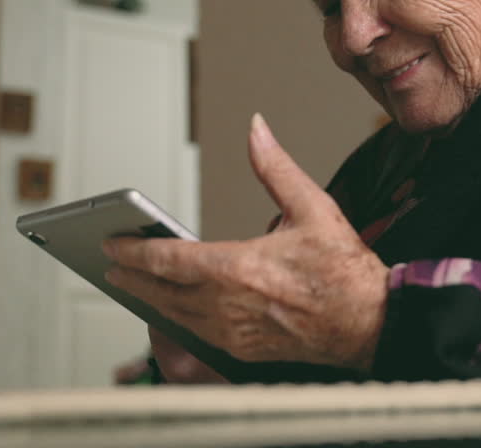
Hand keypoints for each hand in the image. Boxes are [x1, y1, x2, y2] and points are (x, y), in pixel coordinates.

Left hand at [104, 113, 388, 372]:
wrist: (370, 323)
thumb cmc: (345, 271)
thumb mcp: (313, 207)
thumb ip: (275, 167)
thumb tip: (256, 130)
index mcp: (238, 268)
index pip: (168, 259)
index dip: (134, 249)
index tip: (112, 241)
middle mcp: (227, 304)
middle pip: (161, 291)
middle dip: (132, 275)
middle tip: (110, 264)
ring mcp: (233, 332)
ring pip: (174, 316)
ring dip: (149, 298)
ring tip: (133, 283)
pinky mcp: (242, 350)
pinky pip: (195, 334)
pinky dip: (176, 319)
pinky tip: (171, 310)